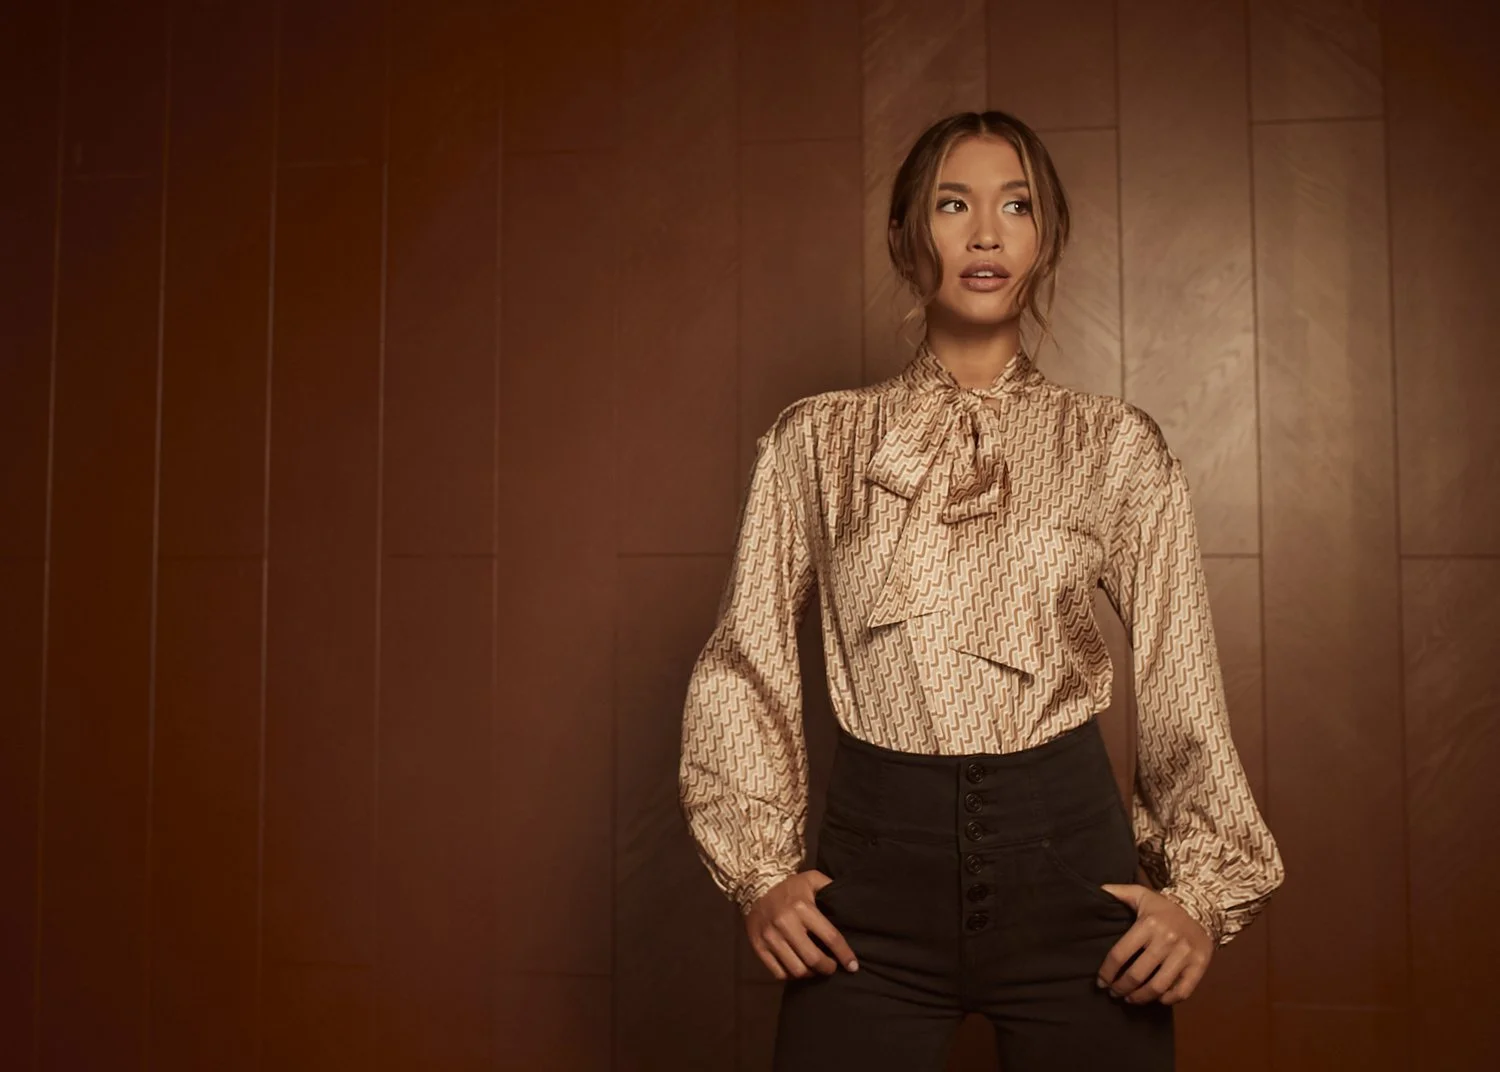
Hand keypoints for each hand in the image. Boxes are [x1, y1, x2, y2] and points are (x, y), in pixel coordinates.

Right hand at [744, 870, 859, 980]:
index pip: (830, 937)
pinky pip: (778, 972)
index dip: (844, 955)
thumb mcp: (812, 879)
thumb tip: (850, 902)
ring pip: (796, 969)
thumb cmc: (789, 887)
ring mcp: (770, 937)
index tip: (853, 966)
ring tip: (815, 969)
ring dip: (810, 974)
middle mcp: (786, 923)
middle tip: (832, 967)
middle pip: (813, 959)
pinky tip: (798, 968)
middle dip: (827, 968)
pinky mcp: (759, 947)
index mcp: (802, 907)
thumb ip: (830, 888)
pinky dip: (791, 976)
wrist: (755, 887)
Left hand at [1094, 884, 1212, 1005]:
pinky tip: (1157, 998)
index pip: (1120, 954)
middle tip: (1114, 993)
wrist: (1202, 910)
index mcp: (1149, 923)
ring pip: (1158, 986)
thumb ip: (1117, 892)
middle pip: (1137, 974)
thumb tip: (1097, 890)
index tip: (1100, 982)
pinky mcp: (1200, 965)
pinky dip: (1168, 999)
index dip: (1107, 972)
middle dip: (1121, 988)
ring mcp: (1185, 954)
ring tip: (1130, 999)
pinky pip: (1182, 992)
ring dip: (1140, 998)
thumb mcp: (1140, 894)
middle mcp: (1167, 939)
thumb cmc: (1164, 907)